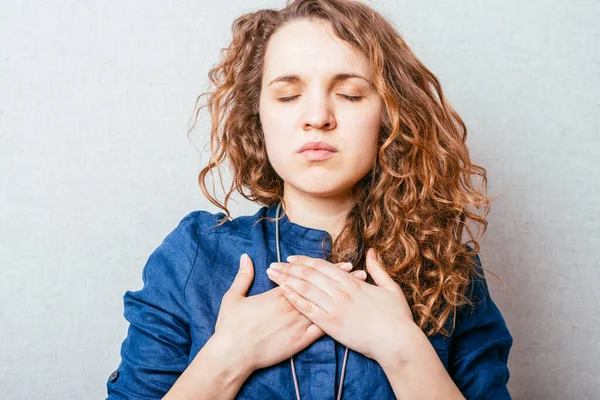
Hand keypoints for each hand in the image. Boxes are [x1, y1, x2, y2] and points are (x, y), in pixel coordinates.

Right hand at [212, 254, 366, 371]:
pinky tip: (347, 317)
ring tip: (358, 291)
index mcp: (278, 294)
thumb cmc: (231, 327)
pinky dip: (334, 322)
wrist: (233, 354)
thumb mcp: (234, 297)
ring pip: (324, 308)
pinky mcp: (299, 341)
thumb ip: (243, 276)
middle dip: (339, 280)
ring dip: (341, 298)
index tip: (340, 264)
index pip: (305, 277)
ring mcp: (297, 324)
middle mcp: (291, 307)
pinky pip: (319, 330)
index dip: (324, 270)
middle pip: (319, 289)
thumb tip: (245, 258)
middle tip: (355, 271)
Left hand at [266, 248, 416, 362]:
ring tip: (272, 274)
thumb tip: (371, 252)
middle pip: (308, 275)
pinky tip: (282, 292)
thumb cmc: (397, 317)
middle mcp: (340, 292)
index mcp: (352, 282)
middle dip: (289, 268)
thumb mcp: (391, 288)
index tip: (291, 258)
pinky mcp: (330, 324)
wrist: (397, 343)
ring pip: (304, 288)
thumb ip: (377, 269)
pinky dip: (293, 298)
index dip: (304, 261)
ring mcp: (334, 308)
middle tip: (274, 264)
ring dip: (286, 279)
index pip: (322, 266)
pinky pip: (307, 309)